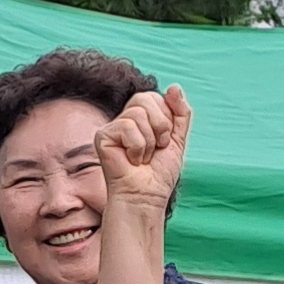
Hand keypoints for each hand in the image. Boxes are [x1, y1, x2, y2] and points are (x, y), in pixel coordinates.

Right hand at [97, 84, 190, 205]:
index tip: (164, 141)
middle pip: (146, 98)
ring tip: (143, 158)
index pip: (156, 97)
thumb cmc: (158, 174)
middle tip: (156, 148)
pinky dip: (137, 147)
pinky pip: (127, 127)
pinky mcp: (102, 136)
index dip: (167, 118)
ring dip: (149, 141)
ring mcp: (112, 127)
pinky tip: (131, 160)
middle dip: (160, 126)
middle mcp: (125, 118)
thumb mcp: (178, 139)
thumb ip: (180, 112)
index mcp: (142, 117)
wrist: (146, 196)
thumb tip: (175, 86)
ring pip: (137, 114)